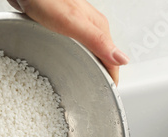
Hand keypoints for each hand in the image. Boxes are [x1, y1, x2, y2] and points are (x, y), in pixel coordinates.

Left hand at [7, 0, 128, 83]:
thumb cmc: (45, 0)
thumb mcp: (73, 23)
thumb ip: (97, 41)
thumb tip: (122, 59)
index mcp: (98, 28)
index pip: (113, 60)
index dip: (112, 80)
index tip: (110, 94)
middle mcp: (90, 28)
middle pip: (102, 58)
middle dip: (100, 77)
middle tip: (95, 95)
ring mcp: (75, 28)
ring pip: (87, 54)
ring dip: (86, 69)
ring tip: (82, 86)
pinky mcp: (61, 28)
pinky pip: (71, 49)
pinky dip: (70, 60)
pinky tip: (63, 66)